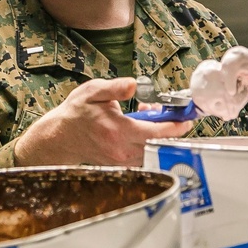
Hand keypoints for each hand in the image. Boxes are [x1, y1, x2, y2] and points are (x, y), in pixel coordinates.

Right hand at [13, 77, 192, 166]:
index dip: (175, 127)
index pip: (155, 132)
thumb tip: (133, 84)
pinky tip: (141, 127)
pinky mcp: (121, 163)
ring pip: (153, 151)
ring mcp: (122, 159)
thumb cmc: (76, 113)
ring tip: (147, 116)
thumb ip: (115, 88)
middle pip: (159, 144)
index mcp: (117, 130)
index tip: (186, 120)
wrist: (61, 136)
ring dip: (158, 135)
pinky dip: (149, 142)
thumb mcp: (92, 91)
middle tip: (168, 113)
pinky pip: (144, 155)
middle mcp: (121, 148)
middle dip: (169, 129)